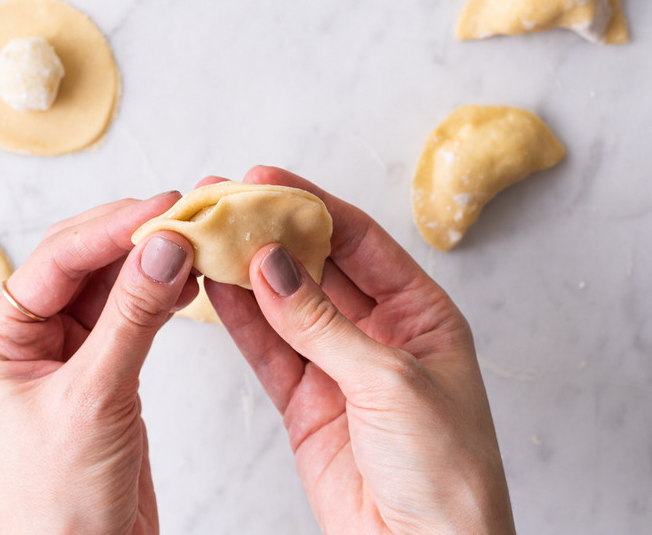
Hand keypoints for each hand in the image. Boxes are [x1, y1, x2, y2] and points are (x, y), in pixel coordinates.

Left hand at [0, 193, 195, 534]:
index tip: (165, 207)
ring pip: (110, 286)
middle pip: (82, 263)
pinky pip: (130, 316)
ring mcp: (67, 354)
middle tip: (187, 215)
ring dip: (151, 263)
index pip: (56, 260)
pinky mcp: (103, 372)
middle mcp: (29, 339)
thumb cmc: (63, 498)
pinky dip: (160, 297)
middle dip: (133, 237)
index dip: (111, 227)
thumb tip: (165, 245)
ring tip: (196, 243)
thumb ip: (132, 316)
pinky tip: (188, 283)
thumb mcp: (96, 398)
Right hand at [207, 167, 514, 533]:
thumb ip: (322, 322)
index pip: (361, 241)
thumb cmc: (446, 471)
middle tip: (224, 202)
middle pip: (317, 267)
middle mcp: (379, 334)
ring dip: (246, 273)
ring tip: (205, 237)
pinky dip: (239, 322)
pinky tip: (213, 289)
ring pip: (284, 307)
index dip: (313, 205)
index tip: (266, 180)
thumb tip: (273, 263)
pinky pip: (268, 351)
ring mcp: (338, 368)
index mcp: (422, 314)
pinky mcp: (305, 404)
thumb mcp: (390, 381)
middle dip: (272, 233)